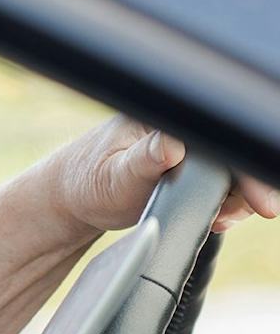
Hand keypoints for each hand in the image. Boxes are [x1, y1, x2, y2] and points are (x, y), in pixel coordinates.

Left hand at [43, 116, 276, 234]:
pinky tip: (215, 216)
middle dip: (248, 186)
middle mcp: (182, 122)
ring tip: (217, 218)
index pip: (223, 133)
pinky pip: (227, 177)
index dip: (247, 167)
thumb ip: (144, 160)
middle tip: (229, 216)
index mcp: (165, 114)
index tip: (258, 200)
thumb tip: (171, 146)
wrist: (75, 196)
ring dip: (240, 196)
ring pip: (237, 166)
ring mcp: (191, 141)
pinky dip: (230, 199)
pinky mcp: (194, 160)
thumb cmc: (88, 182)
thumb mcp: (114, 175)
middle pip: (237, 149)